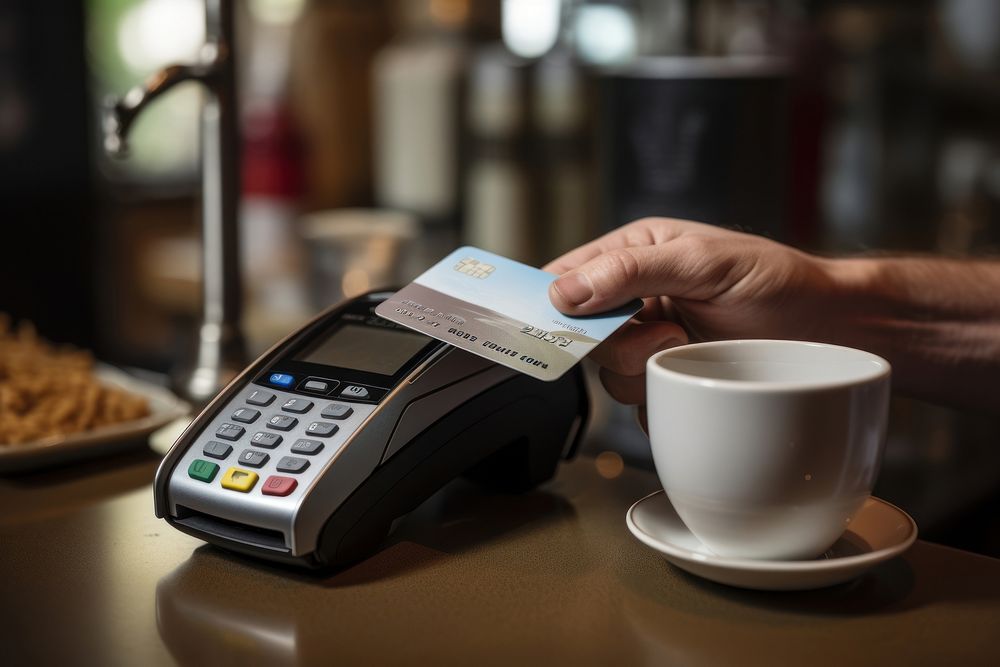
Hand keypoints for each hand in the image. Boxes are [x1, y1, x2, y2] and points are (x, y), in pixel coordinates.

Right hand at [545, 218, 842, 405]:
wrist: (831, 332)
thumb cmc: (777, 282)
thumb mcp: (702, 263)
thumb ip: (630, 272)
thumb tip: (563, 292)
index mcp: (634, 254)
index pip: (565, 275)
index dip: (549, 301)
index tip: (553, 323)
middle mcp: (635, 298)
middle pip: (580, 332)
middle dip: (616, 342)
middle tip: (664, 333)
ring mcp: (650, 343)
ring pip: (606, 372)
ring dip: (642, 369)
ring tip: (689, 349)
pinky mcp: (667, 382)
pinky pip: (637, 404)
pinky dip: (660, 398)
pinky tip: (693, 378)